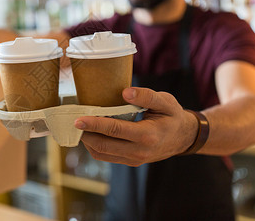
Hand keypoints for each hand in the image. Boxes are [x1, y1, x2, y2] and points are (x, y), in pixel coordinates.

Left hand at [74, 87, 197, 165]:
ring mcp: (134, 159)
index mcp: (148, 135)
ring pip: (102, 154)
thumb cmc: (173, 115)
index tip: (78, 119)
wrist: (184, 137)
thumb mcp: (166, 101)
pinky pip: (107, 156)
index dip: (94, 124)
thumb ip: (147, 96)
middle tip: (71, 122)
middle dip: (85, 134)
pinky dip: (94, 146)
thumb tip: (125, 92)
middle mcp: (140, 151)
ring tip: (78, 127)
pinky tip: (90, 134)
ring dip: (87, 141)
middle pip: (104, 145)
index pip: (115, 130)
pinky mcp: (130, 161)